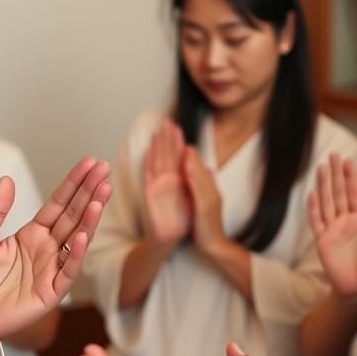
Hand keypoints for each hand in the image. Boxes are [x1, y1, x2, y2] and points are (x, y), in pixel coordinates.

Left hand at [0, 157, 111, 343]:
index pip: (58, 203)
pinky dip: (76, 253)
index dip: (73, 183)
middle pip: (72, 215)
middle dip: (89, 193)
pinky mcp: (52, 291)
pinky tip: (81, 234)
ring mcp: (52, 269)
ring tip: (101, 195)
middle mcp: (46, 248)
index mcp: (31, 234)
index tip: (90, 163)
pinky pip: (68, 270)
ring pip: (76, 239)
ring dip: (89, 218)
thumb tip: (6, 179)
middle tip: (105, 171)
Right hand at [142, 120, 190, 243]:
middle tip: (168, 121)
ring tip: (158, 131)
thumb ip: (197, 182)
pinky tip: (149, 149)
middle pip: (166, 154)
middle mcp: (167, 179)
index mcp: (177, 178)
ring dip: (157, 145)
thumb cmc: (184, 217)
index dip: (177, 142)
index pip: (177, 156)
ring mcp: (158, 184)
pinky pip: (149, 173)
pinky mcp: (151, 191)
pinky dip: (148, 161)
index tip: (178, 127)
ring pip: (158, 159)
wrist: (174, 234)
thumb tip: (208, 168)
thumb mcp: (195, 197)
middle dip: (167, 138)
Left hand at [182, 147, 228, 255]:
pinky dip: (191, 178)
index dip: (194, 158)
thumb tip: (204, 179)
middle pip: (201, 171)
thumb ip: (204, 192)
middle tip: (185, 141)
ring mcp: (209, 200)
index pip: (202, 171)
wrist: (215, 246)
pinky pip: (197, 190)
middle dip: (193, 155)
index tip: (186, 146)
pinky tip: (186, 170)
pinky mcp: (204, 209)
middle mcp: (212, 193)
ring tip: (186, 149)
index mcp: (212, 192)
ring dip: (192, 163)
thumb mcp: (206, 207)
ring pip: (200, 178)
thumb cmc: (207, 228)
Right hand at [306, 153, 356, 303]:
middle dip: (335, 174)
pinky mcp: (322, 241)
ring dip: (323, 185)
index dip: (351, 177)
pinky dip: (313, 207)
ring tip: (321, 167)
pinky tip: (312, 194)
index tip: (348, 161)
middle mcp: (346, 222)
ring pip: (327, 202)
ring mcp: (333, 230)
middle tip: (333, 155)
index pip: (355, 194)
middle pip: (339, 193)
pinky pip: (316, 221)